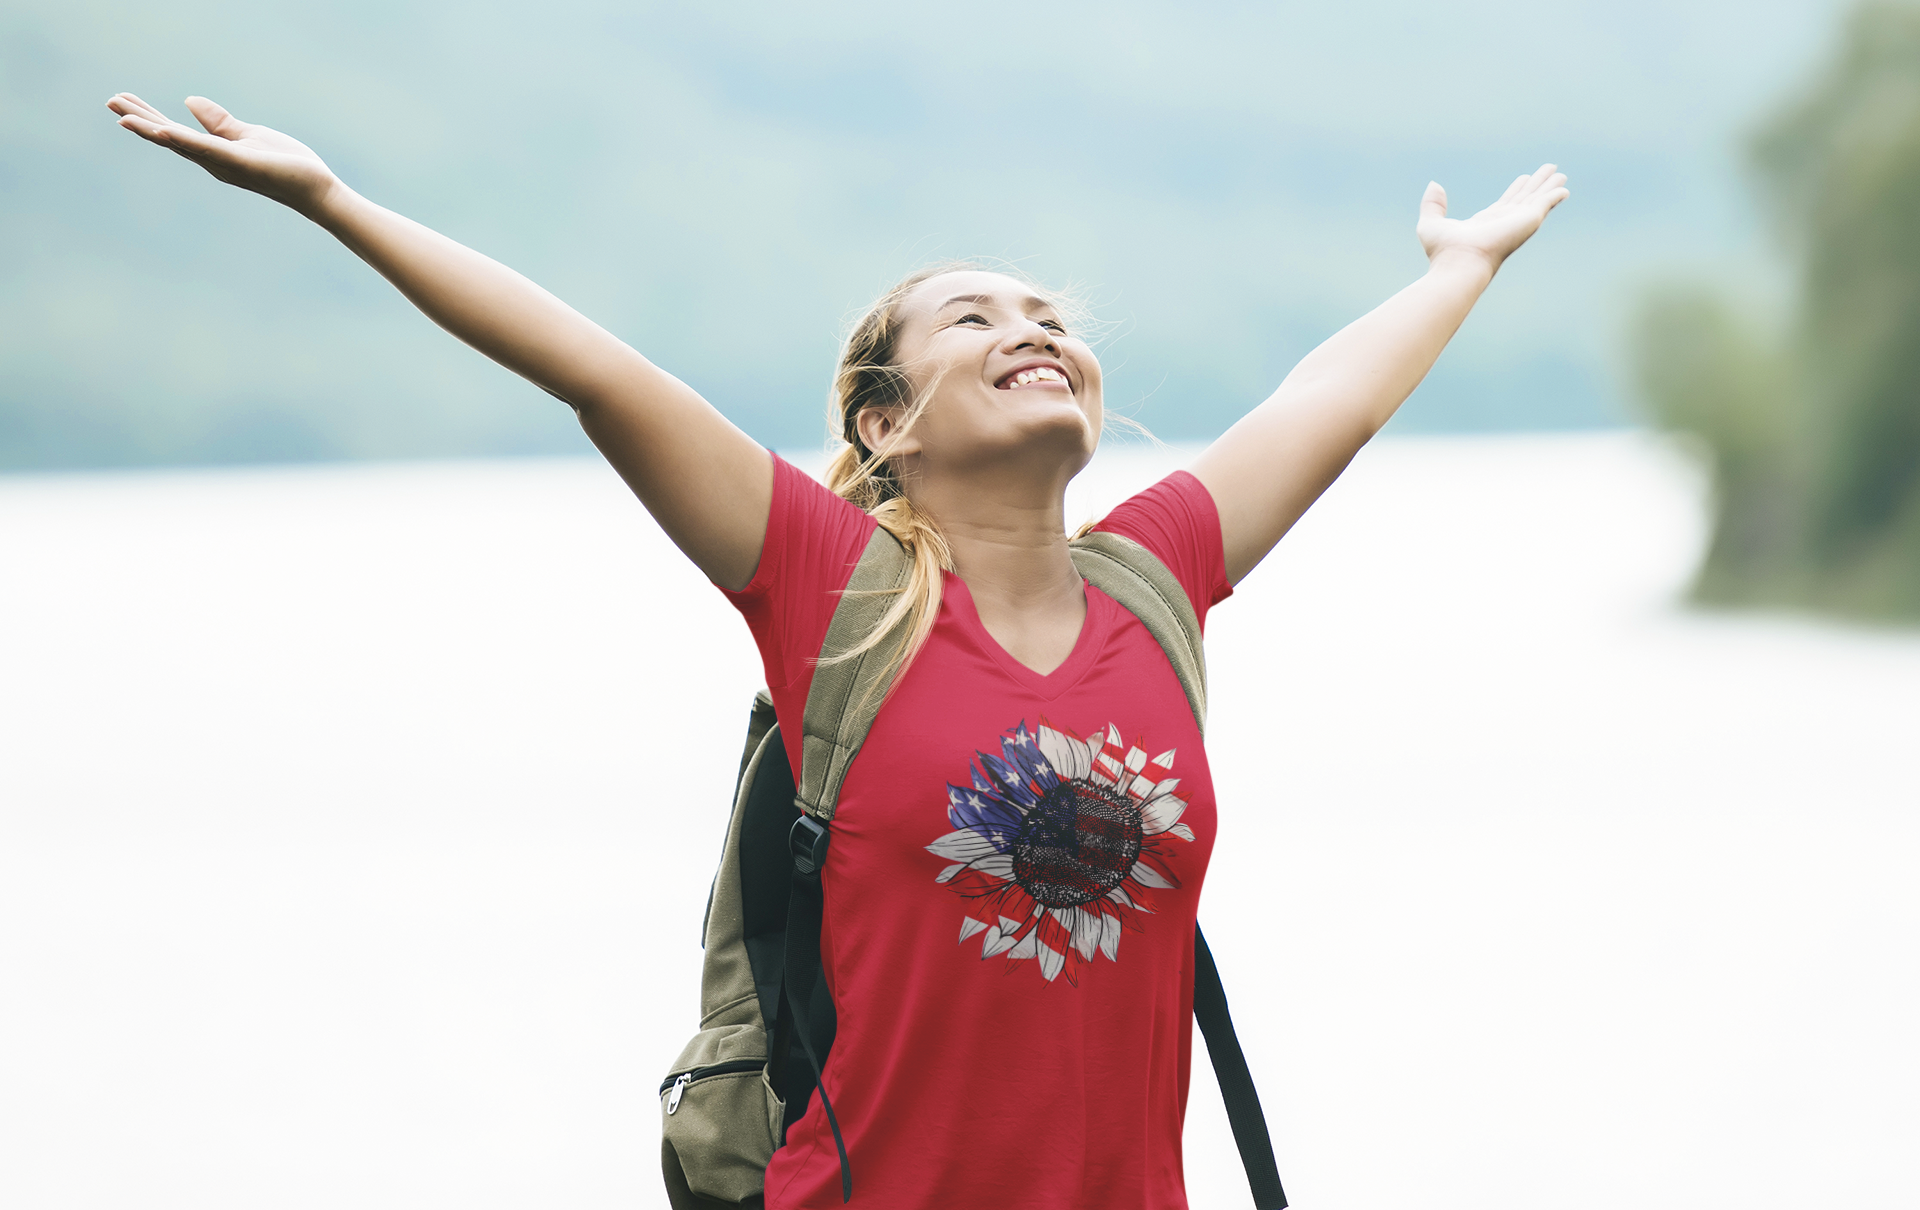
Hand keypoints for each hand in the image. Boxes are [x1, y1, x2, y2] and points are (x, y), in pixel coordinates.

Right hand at [106, 94, 341, 216]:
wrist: (314, 188)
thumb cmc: (285, 165)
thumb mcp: (246, 134)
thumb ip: (218, 122)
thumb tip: (188, 101)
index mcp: (213, 152)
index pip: (174, 132)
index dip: (147, 117)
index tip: (121, 102)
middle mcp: (213, 161)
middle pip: (169, 138)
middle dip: (140, 120)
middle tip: (110, 101)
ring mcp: (225, 164)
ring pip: (182, 144)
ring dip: (152, 130)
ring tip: (123, 117)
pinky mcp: (241, 163)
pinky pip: (209, 150)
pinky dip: (186, 141)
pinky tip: (164, 131)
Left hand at [1416, 164, 1569, 274]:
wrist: (1460, 265)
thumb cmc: (1444, 252)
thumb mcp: (1430, 223)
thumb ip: (1433, 204)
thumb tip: (1434, 185)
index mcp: (1486, 223)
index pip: (1505, 203)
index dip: (1516, 190)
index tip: (1525, 178)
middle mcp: (1504, 222)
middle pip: (1525, 198)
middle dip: (1537, 184)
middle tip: (1549, 170)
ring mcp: (1517, 221)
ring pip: (1537, 199)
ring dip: (1549, 186)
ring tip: (1560, 173)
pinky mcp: (1527, 220)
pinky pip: (1545, 204)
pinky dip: (1554, 196)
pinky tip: (1564, 189)